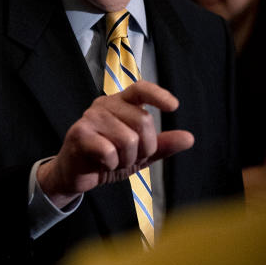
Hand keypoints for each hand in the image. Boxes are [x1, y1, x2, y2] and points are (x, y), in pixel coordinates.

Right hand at [37, 81, 193, 206]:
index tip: (173, 106)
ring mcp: (90, 117)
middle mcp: (105, 105)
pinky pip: (109, 151)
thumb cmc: (106, 159)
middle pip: (142, 121)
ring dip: (126, 160)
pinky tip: (101, 163)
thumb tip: (189, 138)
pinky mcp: (79, 133)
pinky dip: (111, 164)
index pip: (141, 89)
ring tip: (114, 161)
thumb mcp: (140, 154)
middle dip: (143, 148)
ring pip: (128, 139)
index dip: (158, 95)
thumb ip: (162, 145)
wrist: (76, 175)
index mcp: (120, 103)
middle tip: (129, 158)